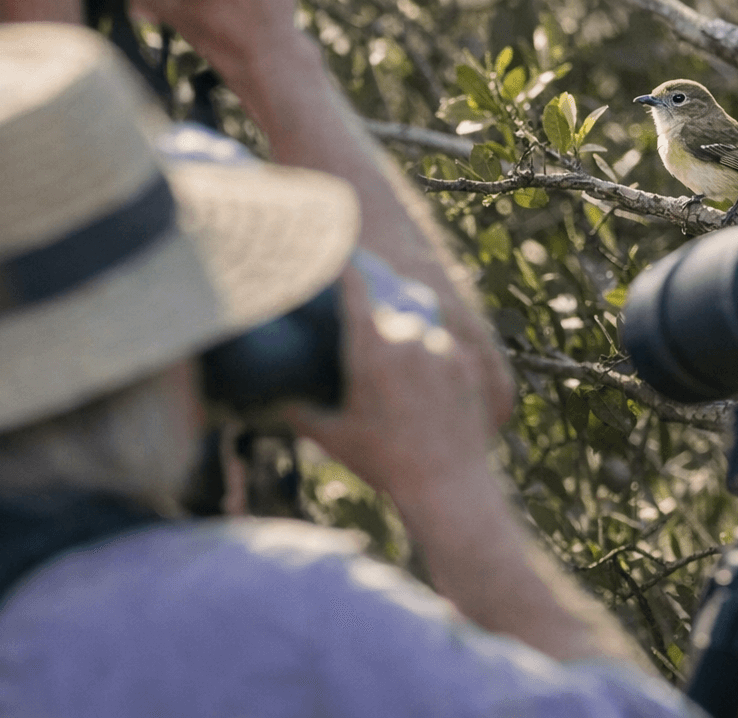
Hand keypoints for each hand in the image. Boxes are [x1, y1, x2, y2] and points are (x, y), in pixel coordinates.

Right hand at [282, 267, 499, 509]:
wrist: (448, 485)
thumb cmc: (385, 462)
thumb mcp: (334, 438)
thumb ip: (299, 414)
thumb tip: (269, 403)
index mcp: (372, 349)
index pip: (356, 288)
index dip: (345, 265)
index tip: (337, 251)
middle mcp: (409, 338)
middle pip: (387, 309)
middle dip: (374, 317)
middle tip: (364, 334)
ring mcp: (442, 348)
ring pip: (417, 328)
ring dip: (405, 340)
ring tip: (397, 372)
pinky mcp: (467, 363)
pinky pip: (444, 347)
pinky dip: (431, 357)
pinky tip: (425, 384)